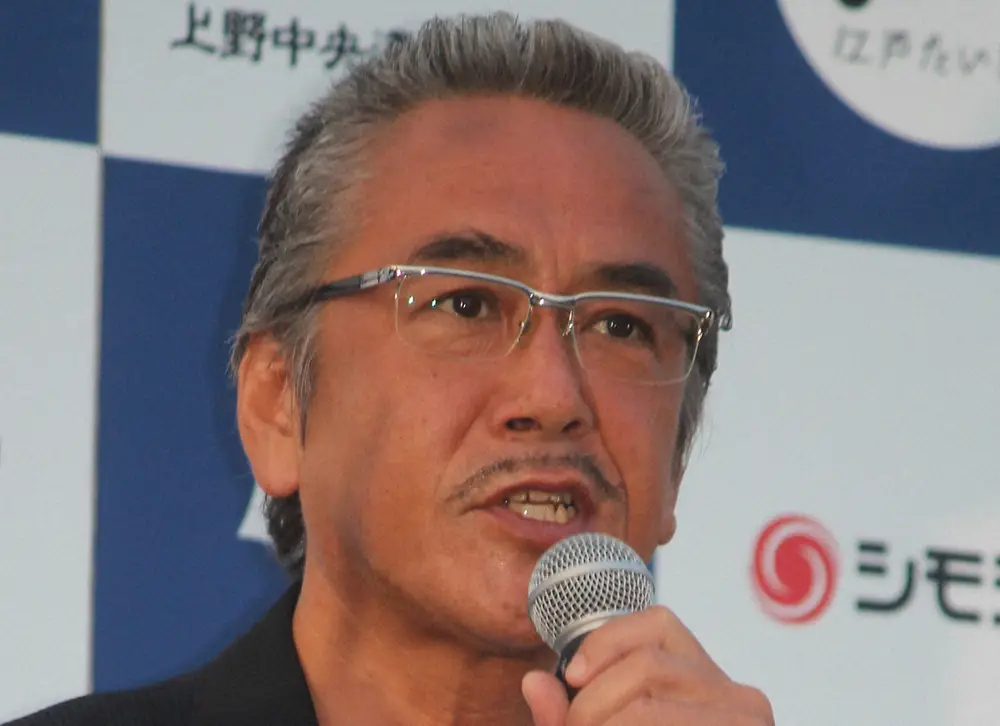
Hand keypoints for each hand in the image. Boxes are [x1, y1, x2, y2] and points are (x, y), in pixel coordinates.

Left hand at [521, 606, 773, 724]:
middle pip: (645, 665)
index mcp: (706, 682)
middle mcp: (739, 696)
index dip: (607, 641)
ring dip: (601, 725)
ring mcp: (747, 724)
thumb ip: (566, 721)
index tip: (572, 676)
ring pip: (646, 705)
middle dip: (592, 703)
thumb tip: (531, 683)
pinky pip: (653, 725)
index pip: (660, 623)